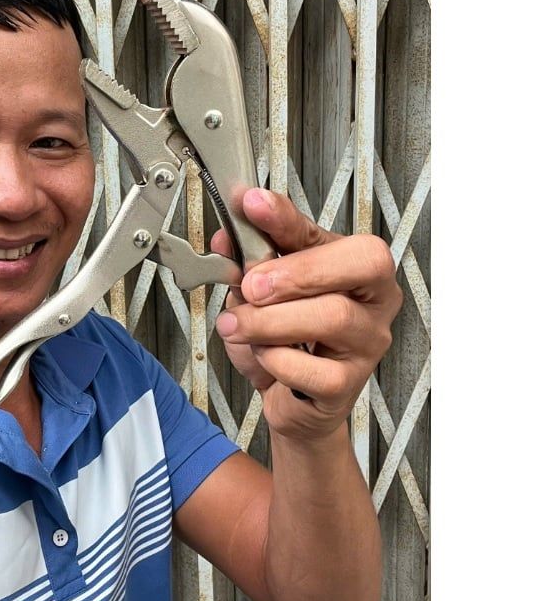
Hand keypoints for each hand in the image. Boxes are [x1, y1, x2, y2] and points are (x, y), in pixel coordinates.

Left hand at [211, 188, 402, 440]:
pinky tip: (266, 357)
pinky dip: (278, 361)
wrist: (290, 396)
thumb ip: (247, 260)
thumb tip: (226, 237)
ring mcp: (367, 342)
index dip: (287, 218)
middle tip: (251, 285)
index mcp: (352, 263)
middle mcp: (373, 298)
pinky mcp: (349, 383)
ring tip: (239, 325)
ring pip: (334, 316)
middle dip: (297, 271)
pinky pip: (315, 369)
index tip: (252, 205)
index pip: (326, 230)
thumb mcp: (261, 291)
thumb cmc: (286, 337)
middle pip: (360, 263)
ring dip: (272, 320)